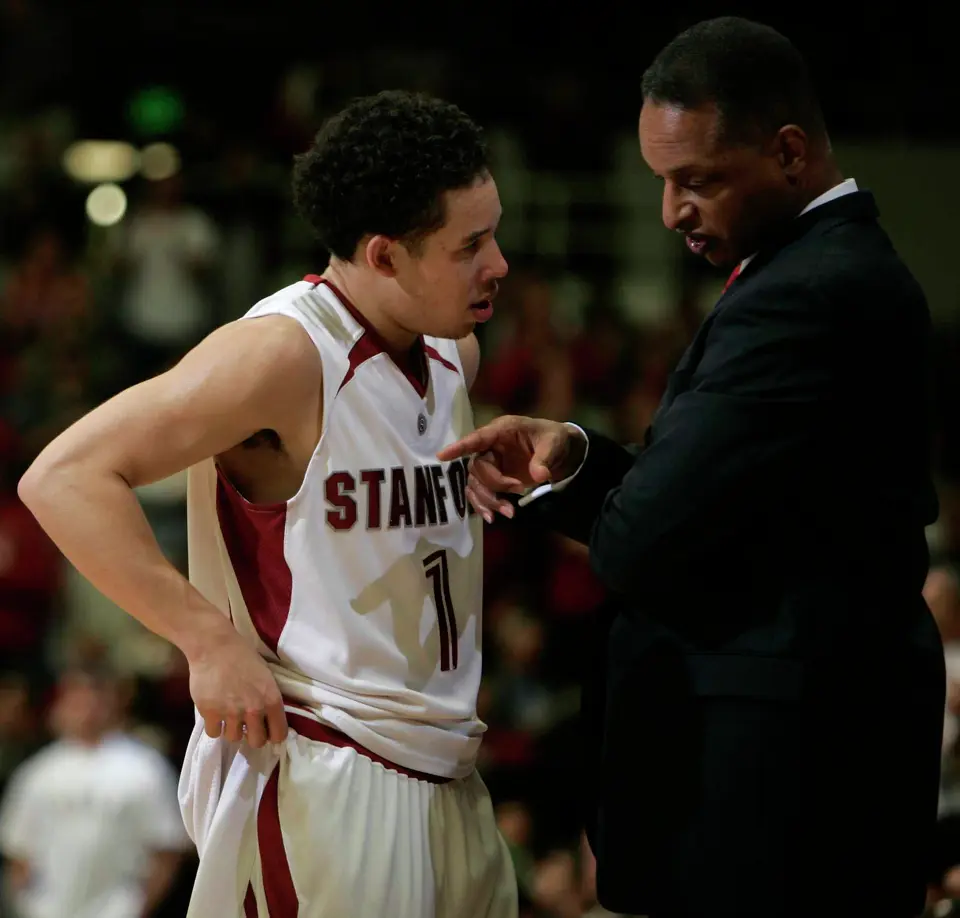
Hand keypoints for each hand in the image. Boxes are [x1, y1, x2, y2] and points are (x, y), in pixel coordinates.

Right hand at [186, 629, 287, 747]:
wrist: (215, 646)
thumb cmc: (243, 655)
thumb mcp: (266, 675)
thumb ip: (268, 698)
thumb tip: (268, 718)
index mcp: (271, 699)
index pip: (279, 734)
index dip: (273, 735)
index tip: (267, 731)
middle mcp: (254, 710)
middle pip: (256, 742)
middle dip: (252, 735)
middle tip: (247, 726)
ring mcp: (231, 713)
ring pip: (234, 738)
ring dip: (232, 729)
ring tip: (228, 715)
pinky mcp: (210, 713)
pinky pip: (214, 733)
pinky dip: (214, 726)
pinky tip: (215, 714)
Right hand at [437, 415, 585, 521]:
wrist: (558, 452)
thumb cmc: (553, 439)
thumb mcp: (554, 443)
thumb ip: (545, 458)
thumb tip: (539, 476)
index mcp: (502, 430)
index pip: (478, 438)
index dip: (460, 447)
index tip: (442, 456)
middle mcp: (490, 447)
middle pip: (477, 467)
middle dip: (495, 484)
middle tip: (519, 490)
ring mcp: (490, 464)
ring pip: (475, 484)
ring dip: (488, 500)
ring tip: (509, 513)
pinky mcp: (493, 480)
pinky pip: (479, 493)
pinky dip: (484, 507)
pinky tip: (493, 518)